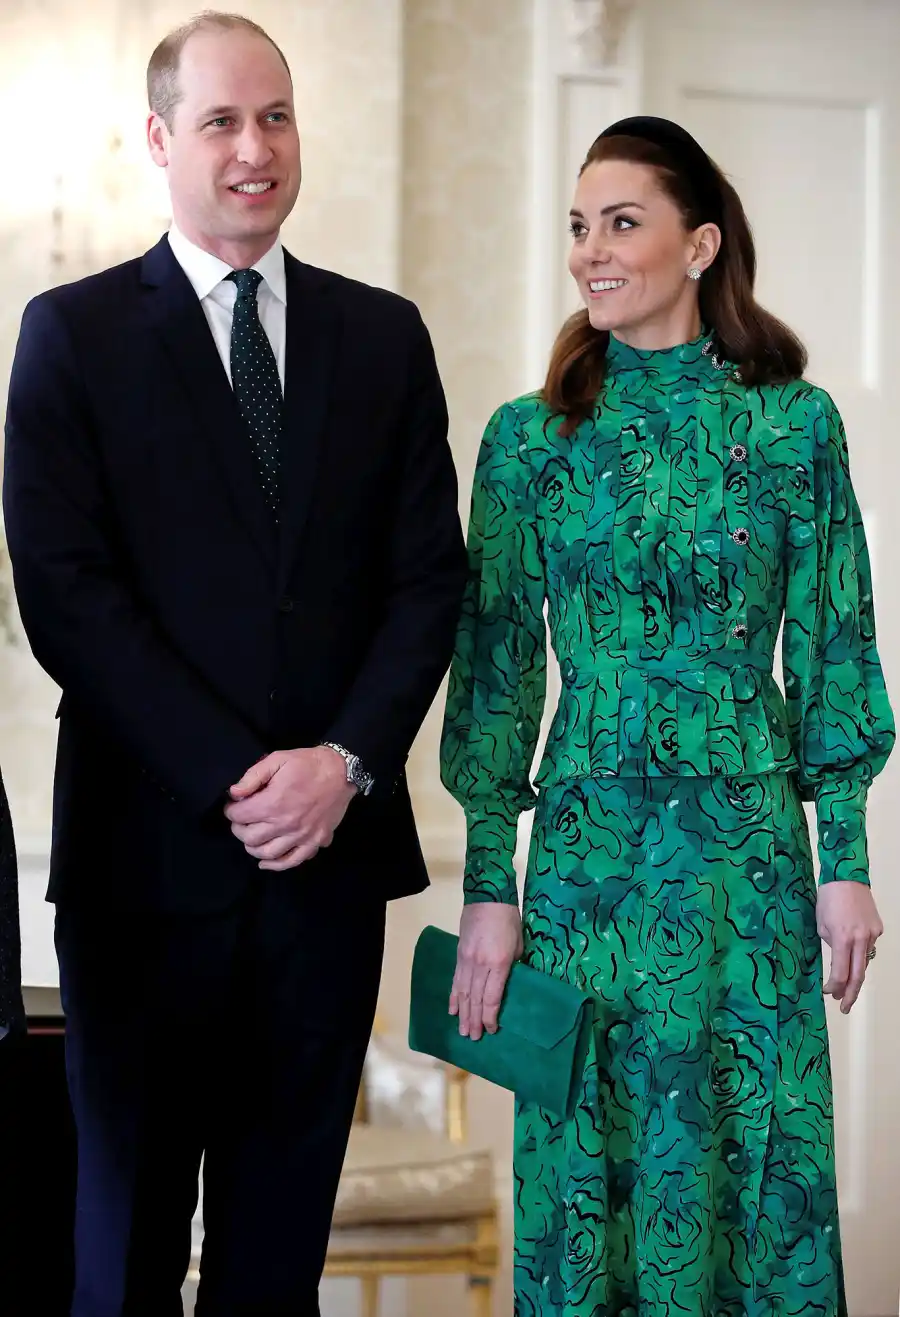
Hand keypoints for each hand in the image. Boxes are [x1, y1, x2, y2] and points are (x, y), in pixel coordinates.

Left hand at [224, 747, 355, 870]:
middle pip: (249, 837)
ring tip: (253, 835)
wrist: (341, 771)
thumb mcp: (277, 759)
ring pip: (266, 853)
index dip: (231, 810)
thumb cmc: (307, 764)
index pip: (239, 816)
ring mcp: (301, 836)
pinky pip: (291, 861)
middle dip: (239, 828)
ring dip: (253, 847)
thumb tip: (233, 793)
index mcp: (273, 803)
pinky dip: (275, 865)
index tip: (234, 805)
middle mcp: (285, 824)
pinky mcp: (314, 842)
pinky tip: (265, 861)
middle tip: (242, 819)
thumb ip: (253, 776)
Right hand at [450, 904, 522, 1040]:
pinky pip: (455, 980)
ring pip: (463, 992)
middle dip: (474, 1020)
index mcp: (500, 963)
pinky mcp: (459, 955)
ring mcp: (467, 960)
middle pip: (476, 999)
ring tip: (462, 1030)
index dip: (490, 1016)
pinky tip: (452, 1009)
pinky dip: (454, 996)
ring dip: (462, 1013)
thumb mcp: (519, 944)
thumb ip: (514, 966)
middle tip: (473, 1038)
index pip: (492, 997)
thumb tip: (511, 984)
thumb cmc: (509, 919)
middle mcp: (480, 965)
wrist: (487, 896)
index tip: (491, 1030)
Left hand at [817, 881, 882, 1014]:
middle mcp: (860, 938)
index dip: (834, 986)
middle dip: (851, 994)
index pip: (840, 972)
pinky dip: (859, 953)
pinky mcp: (877, 928)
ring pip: (864, 961)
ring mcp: (871, 934)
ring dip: (855, 974)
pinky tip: (852, 952)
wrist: (846, 877)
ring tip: (846, 984)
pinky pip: (868, 946)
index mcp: (842, 938)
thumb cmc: (827, 899)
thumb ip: (830, 944)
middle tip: (844, 1007)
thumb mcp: (820, 924)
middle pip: (858, 975)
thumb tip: (838, 959)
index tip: (828, 993)